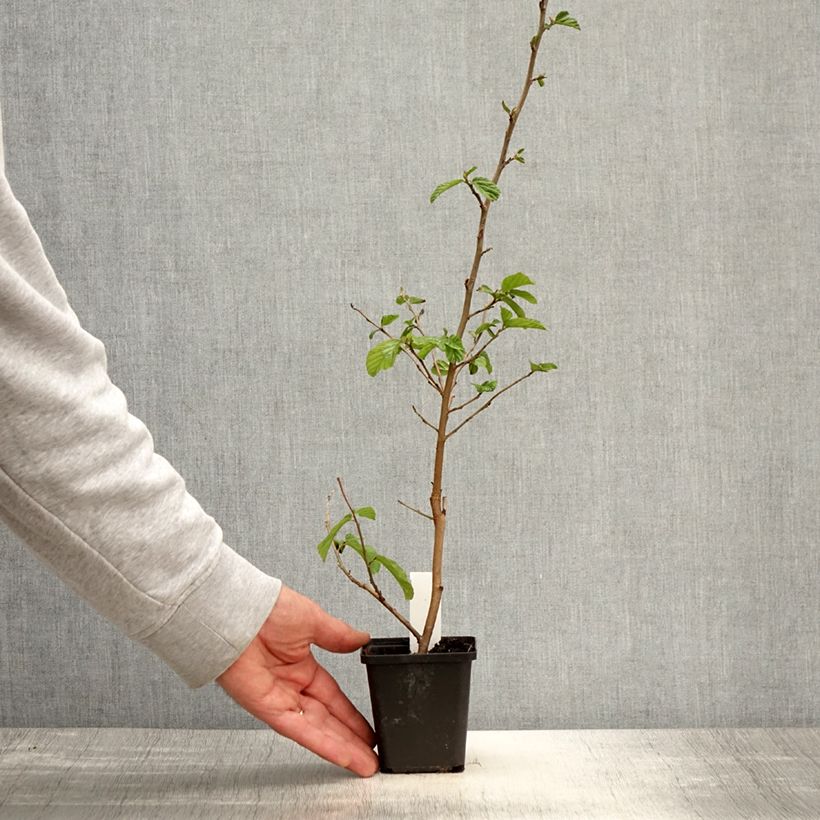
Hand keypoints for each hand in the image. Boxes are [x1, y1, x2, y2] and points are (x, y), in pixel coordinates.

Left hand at [216, 584, 378, 776]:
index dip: (352, 716)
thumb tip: (362, 638)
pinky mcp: (268, 709)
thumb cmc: (265, 608)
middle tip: (373, 757)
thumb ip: (338, 635)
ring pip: (317, 730)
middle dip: (351, 739)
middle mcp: (290, 686)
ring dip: (342, 748)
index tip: (369, 730)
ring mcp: (279, 699)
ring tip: (366, 764)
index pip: (333, 698)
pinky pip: (300, 731)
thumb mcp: (313, 620)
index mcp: (301, 665)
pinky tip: (342, 755)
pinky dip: (322, 744)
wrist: (237, 612)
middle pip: (327, 720)